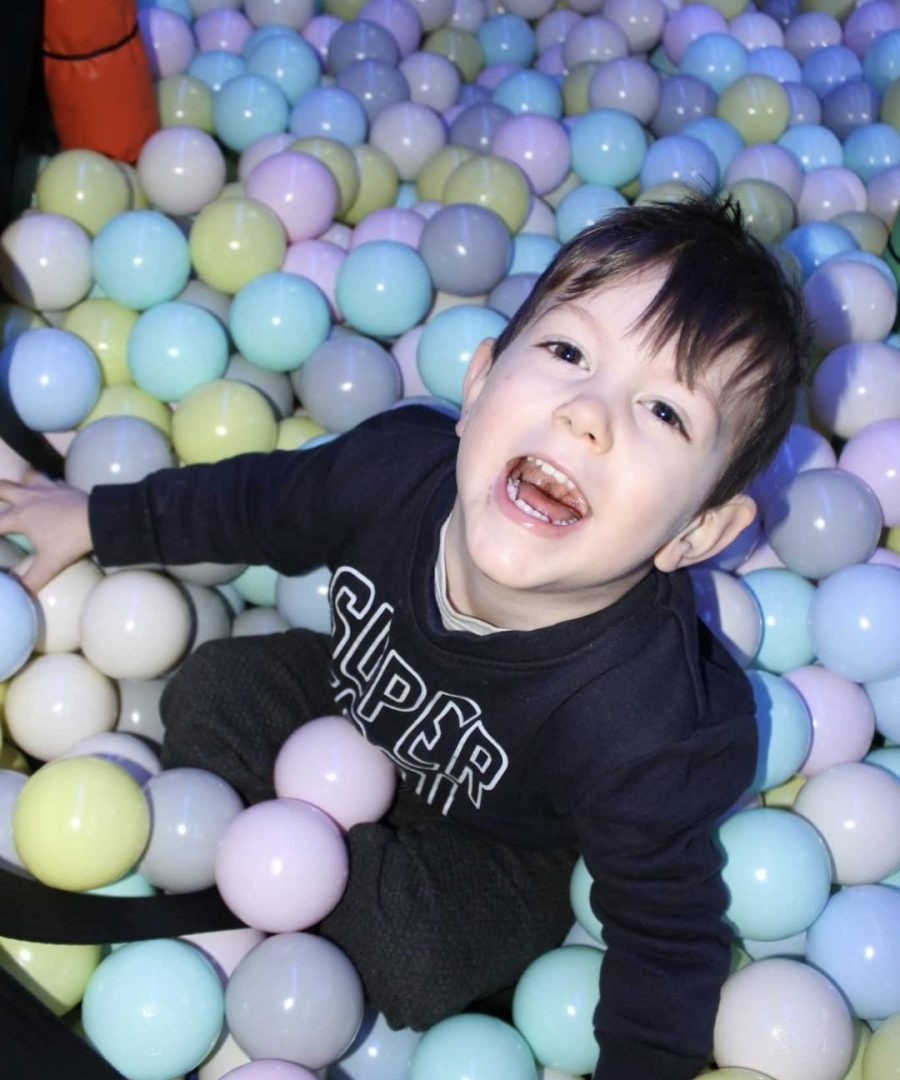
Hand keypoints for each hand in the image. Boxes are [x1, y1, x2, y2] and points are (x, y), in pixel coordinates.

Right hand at [0, 473, 91, 592]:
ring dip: (20, 483)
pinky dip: (45, 484)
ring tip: (19, 490)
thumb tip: (21, 595)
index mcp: (20, 516)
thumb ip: (31, 580)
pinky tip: (49, 490)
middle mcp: (29, 498)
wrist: (100, 519)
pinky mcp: (64, 486)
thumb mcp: (50, 564)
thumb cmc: (71, 541)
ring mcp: (47, 488)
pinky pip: (50, 480)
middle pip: (2, 487)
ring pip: (26, 477)